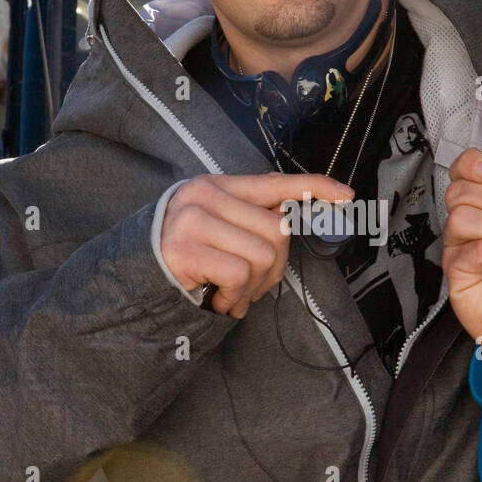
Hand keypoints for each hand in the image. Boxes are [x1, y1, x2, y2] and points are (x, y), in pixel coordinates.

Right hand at [161, 172, 353, 317]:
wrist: (135, 281)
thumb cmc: (186, 260)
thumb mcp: (219, 230)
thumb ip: (252, 220)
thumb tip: (290, 221)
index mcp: (218, 186)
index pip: (274, 182)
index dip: (314, 187)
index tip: (347, 196)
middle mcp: (205, 194)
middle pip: (278, 230)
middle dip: (273, 269)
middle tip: (249, 287)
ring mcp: (193, 219)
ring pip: (263, 254)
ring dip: (254, 287)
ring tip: (231, 295)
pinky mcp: (186, 248)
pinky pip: (240, 274)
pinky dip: (236, 296)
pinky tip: (219, 300)